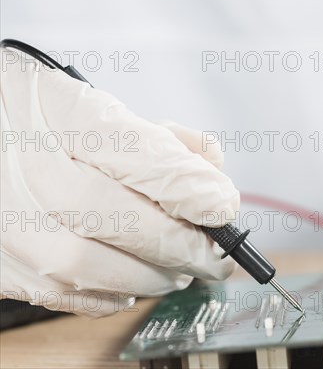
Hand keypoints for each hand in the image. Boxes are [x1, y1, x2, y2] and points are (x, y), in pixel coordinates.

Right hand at [0, 50, 239, 315]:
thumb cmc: (43, 122)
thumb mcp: (97, 104)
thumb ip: (159, 134)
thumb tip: (212, 167)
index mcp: (58, 110)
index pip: (132, 149)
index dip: (185, 184)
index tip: (223, 206)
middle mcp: (25, 165)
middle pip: (113, 216)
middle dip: (181, 243)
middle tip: (217, 255)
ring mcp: (5, 217)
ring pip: (89, 265)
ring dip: (152, 275)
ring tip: (182, 269)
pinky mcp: (1, 260)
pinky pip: (62, 291)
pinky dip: (112, 293)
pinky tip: (135, 280)